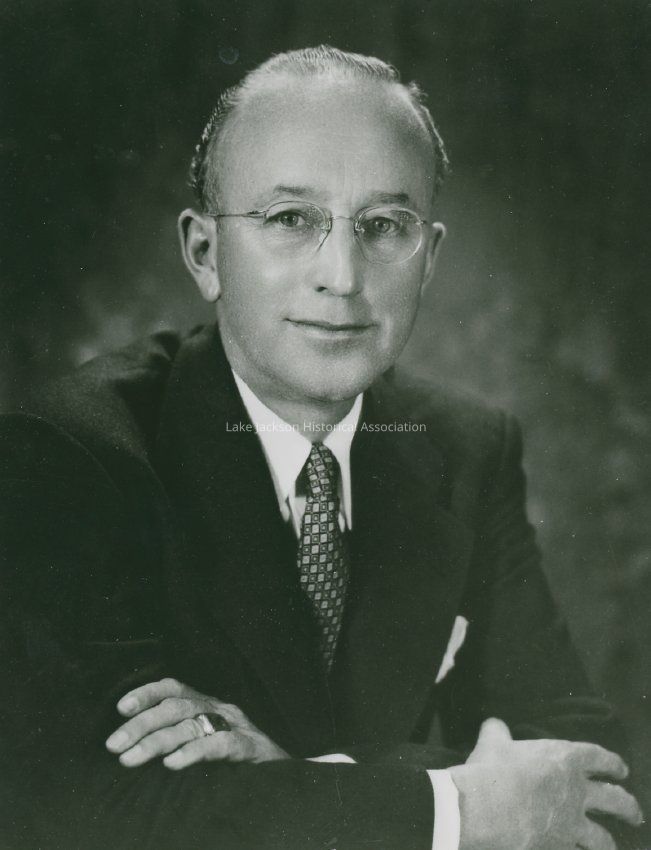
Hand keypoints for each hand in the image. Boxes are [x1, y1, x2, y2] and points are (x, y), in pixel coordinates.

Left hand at [105, 677, 289, 769]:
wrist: (290, 777)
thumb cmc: (240, 764)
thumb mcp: (208, 744)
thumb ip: (180, 740)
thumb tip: (134, 749)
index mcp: (209, 706)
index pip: (175, 689)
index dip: (147, 693)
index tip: (120, 708)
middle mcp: (221, 709)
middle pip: (177, 707)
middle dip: (141, 724)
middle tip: (114, 746)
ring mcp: (238, 726)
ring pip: (192, 724)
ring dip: (157, 741)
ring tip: (130, 758)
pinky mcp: (252, 748)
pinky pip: (221, 744)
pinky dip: (195, 752)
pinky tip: (173, 764)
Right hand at [449, 718, 642, 849]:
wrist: (488, 808)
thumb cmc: (494, 768)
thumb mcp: (493, 742)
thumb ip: (498, 733)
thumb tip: (494, 726)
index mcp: (566, 759)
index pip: (599, 758)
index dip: (613, 763)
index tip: (621, 770)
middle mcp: (577, 792)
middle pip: (615, 800)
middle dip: (628, 807)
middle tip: (635, 813)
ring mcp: (572, 824)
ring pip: (602, 838)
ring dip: (608, 843)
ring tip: (612, 846)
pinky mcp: (559, 849)